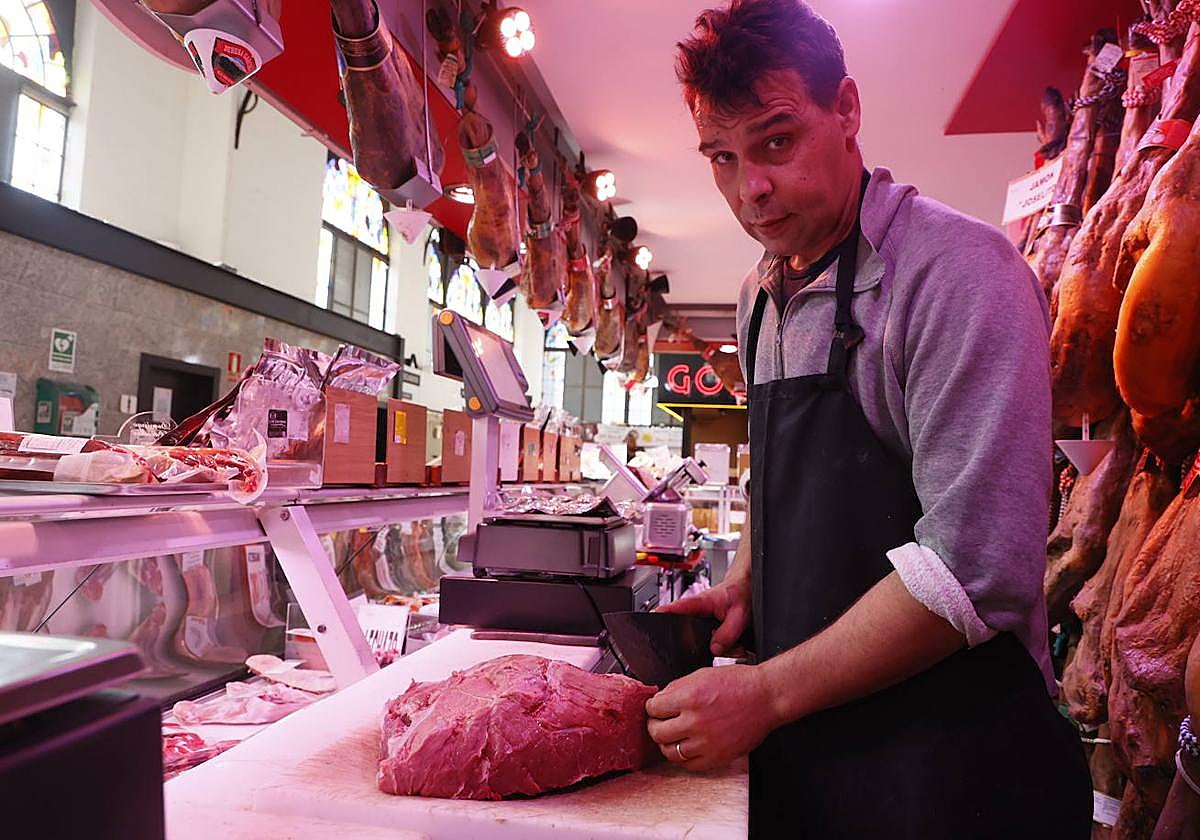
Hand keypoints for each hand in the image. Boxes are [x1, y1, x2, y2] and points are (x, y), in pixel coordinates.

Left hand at [645, 664, 778, 771]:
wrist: (766, 697)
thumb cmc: (739, 684)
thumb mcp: (702, 675)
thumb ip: (678, 688)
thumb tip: (661, 699)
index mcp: (690, 698)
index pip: (654, 708)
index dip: (652, 707)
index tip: (655, 708)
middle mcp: (695, 722)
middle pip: (657, 733)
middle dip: (654, 726)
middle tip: (658, 722)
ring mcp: (706, 742)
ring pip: (670, 752)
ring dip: (667, 743)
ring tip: (672, 736)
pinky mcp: (717, 756)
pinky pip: (690, 765)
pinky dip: (684, 757)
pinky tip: (687, 747)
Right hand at [657, 575, 750, 655]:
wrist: (748, 588)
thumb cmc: (741, 592)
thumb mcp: (739, 614)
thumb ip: (727, 633)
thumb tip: (714, 649)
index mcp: (699, 603)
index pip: (674, 608)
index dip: (660, 616)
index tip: (648, 623)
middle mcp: (698, 613)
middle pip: (687, 634)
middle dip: (701, 646)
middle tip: (721, 645)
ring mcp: (703, 623)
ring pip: (703, 644)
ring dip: (721, 648)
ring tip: (735, 641)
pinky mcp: (711, 631)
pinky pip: (714, 647)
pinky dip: (727, 648)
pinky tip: (736, 643)